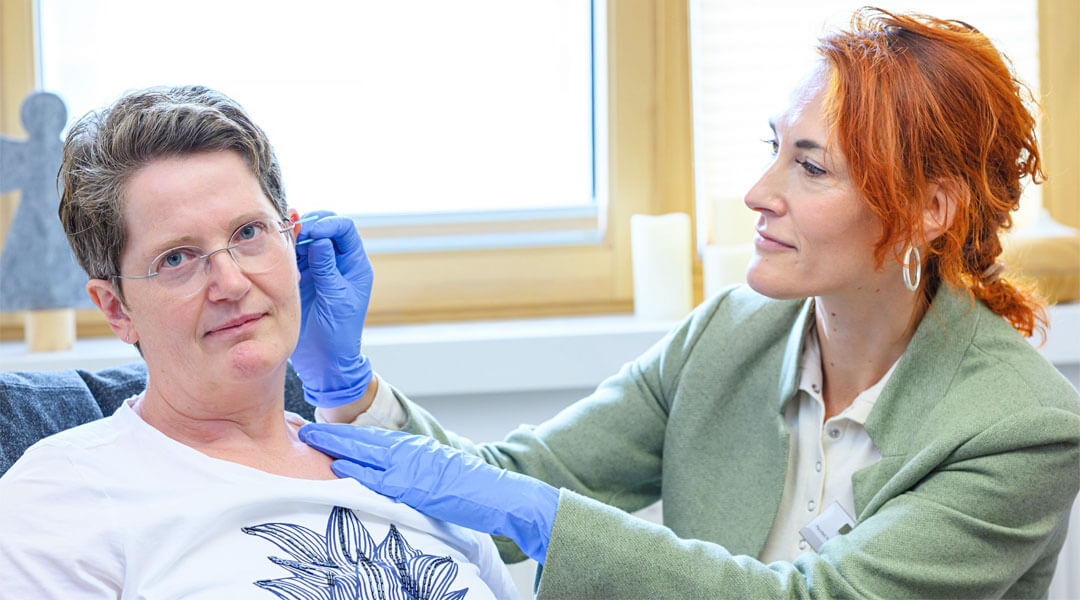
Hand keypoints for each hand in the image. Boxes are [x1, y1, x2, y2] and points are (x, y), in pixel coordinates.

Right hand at [292, 211, 373, 407]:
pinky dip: (283, 253)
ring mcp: (318, 269)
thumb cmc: (339, 333)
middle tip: (290, 232)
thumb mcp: (336, 300)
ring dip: (292, 238)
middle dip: (308, 226)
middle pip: (324, 229)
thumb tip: (320, 240)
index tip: (311, 231)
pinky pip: (292, 257)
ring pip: (305, 240)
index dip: (328, 224)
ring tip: (276, 241)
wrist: (325, 359)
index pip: (344, 229)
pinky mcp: (301, 278)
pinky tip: (272, 255)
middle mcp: (337, 262)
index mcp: (354, 265)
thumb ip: (328, 269)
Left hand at [300, 423, 559, 563]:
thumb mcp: (437, 469)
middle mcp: (411, 452)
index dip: (346, 434)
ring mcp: (412, 468)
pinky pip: (380, 478)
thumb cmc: (470, 488)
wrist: (498, 494)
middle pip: (363, 440)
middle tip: (304, 429)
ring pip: (366, 454)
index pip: (373, 438)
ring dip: (337, 447)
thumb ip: (411, 468)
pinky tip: (339, 468)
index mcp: (414, 448)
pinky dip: (358, 471)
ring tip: (310, 441)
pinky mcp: (416, 486)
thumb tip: (388, 472)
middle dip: (332, 435)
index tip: (324, 431)